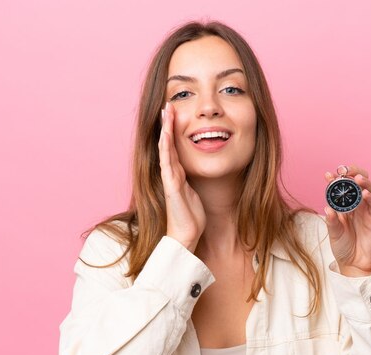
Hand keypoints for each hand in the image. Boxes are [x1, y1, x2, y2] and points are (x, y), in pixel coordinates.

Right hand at [158, 102, 205, 251]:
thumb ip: (197, 178)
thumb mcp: (197, 191)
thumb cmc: (192, 215)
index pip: (174, 145)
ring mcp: (169, 178)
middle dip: (167, 123)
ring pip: (165, 148)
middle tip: (168, 103)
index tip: (176, 111)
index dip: (174, 128)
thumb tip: (205, 167)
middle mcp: (171, 172)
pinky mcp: (171, 186)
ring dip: (165, 130)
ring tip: (165, 112)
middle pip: (168, 142)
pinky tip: (165, 135)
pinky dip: (166, 148)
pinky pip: (167, 163)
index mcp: (178, 172)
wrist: (186, 234)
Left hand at [323, 165, 370, 276]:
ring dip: (364, 181)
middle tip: (344, 170)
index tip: (328, 174)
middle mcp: (357, 203)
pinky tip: (364, 193)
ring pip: (369, 188)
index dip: (336, 178)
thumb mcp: (333, 233)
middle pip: (359, 181)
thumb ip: (331, 221)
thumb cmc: (343, 246)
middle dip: (352, 172)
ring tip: (357, 178)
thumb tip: (327, 208)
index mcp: (345, 204)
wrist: (354, 263)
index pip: (342, 186)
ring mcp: (367, 209)